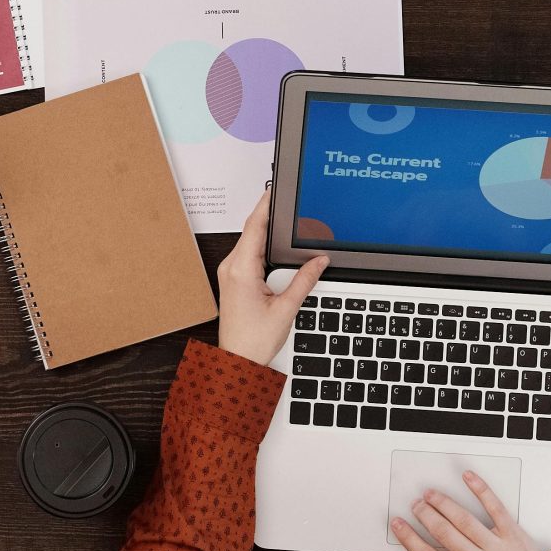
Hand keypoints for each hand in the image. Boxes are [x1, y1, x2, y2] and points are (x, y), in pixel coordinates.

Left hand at [214, 191, 326, 364]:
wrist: (238, 362)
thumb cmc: (253, 341)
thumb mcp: (286, 309)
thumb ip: (305, 281)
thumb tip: (319, 260)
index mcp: (241, 270)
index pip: (255, 225)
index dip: (266, 204)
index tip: (276, 188)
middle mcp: (232, 267)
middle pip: (253, 230)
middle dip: (272, 216)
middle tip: (293, 205)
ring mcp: (231, 273)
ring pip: (252, 242)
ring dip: (269, 233)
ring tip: (290, 223)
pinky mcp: (235, 279)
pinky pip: (250, 254)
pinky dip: (265, 247)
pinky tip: (279, 247)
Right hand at [391, 473, 546, 550]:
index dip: (409, 538)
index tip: (398, 524)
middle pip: (443, 533)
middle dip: (425, 515)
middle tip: (416, 505)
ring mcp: (496, 547)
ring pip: (463, 519)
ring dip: (443, 503)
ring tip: (432, 494)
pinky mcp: (512, 534)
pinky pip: (494, 508)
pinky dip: (480, 490)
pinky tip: (468, 479)